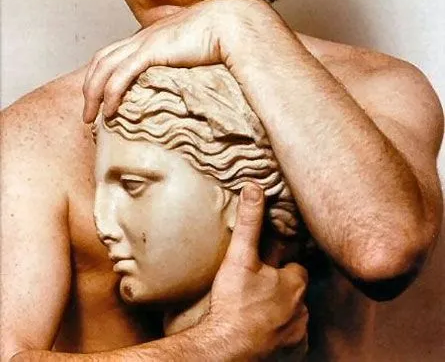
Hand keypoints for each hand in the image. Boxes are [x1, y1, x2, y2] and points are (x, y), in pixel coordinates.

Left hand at [82, 0, 274, 122]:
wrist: (232, 22)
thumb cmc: (222, 37)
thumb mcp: (197, 50)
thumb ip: (188, 62)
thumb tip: (193, 80)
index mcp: (152, 37)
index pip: (115, 54)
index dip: (103, 75)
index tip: (102, 98)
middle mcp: (143, 38)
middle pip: (101, 60)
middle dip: (90, 87)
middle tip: (88, 113)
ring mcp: (145, 43)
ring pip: (103, 68)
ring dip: (93, 94)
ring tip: (91, 118)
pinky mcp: (151, 52)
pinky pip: (120, 76)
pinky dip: (110, 94)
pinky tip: (109, 111)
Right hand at [205, 184, 308, 359]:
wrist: (226, 350)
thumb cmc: (234, 303)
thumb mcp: (240, 257)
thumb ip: (249, 222)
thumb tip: (254, 187)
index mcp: (294, 283)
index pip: (295, 267)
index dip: (281, 266)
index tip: (267, 268)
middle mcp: (303, 309)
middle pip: (296, 293)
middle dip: (282, 290)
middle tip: (259, 291)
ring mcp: (298, 334)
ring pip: (295, 316)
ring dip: (282, 313)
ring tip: (258, 312)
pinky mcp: (292, 355)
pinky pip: (293, 341)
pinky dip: (282, 337)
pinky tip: (263, 333)